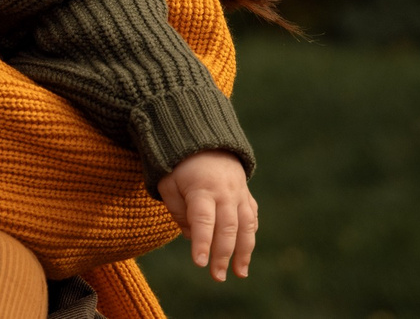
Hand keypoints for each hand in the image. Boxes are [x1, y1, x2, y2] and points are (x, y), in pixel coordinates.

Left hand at [157, 151, 257, 281]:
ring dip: (244, 252)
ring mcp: (239, 194)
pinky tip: (245, 254)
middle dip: (223, 254)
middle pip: (227, 227)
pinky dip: (250, 236)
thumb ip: (177, 210)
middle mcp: (224, 192)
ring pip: (246, 226)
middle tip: (217, 277)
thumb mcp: (168, 182)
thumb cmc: (181, 167)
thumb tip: (191, 236)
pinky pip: (251, 218)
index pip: (203, 219)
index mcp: (201, 189)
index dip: (202, 242)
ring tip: (240, 274)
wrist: (207, 142)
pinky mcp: (247, 196)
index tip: (200, 263)